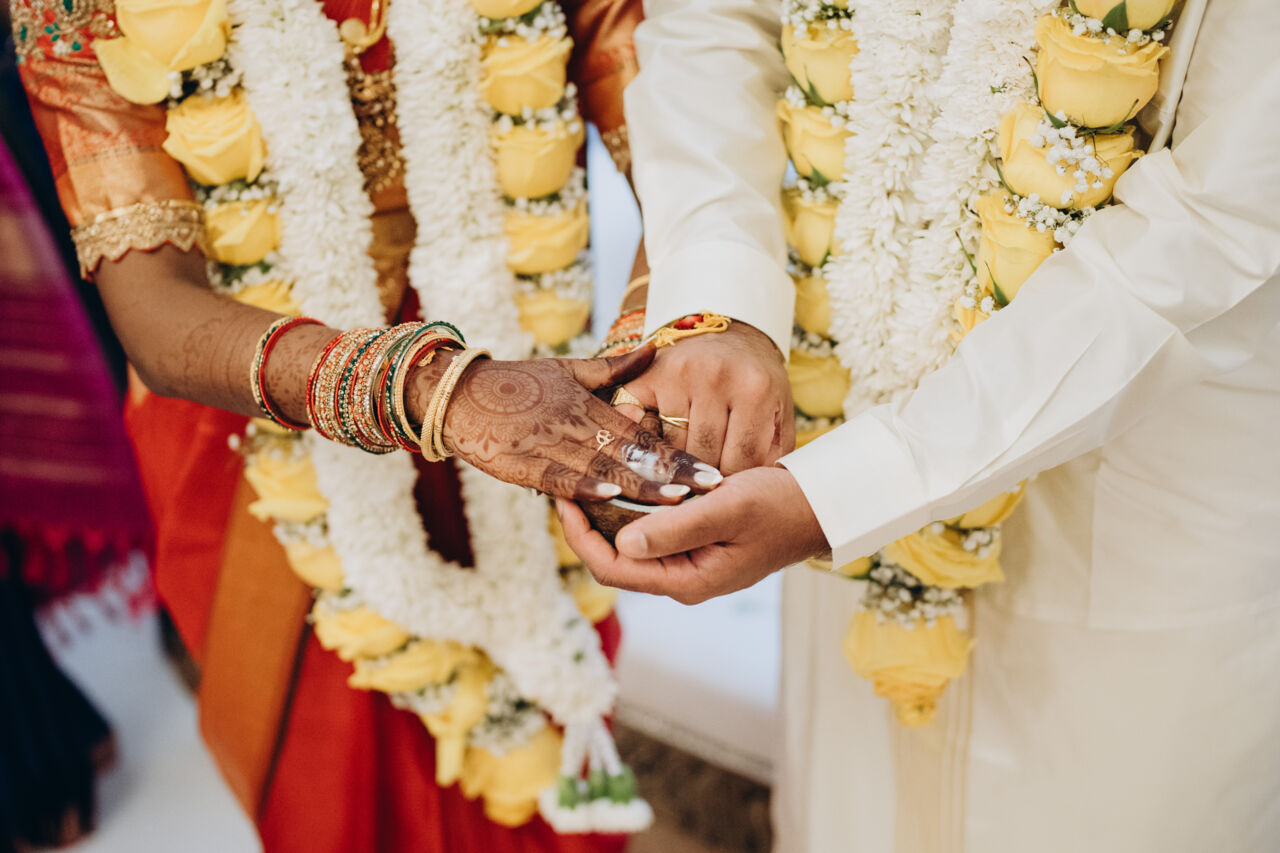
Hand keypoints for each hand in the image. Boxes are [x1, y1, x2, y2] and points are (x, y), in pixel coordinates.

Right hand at [420, 344, 721, 503]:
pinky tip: (607, 497)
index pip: (644, 435)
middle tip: (712, 489)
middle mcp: (574, 425)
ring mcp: (548, 444)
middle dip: (673, 474)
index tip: (714, 472)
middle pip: (632, 454)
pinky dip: (581, 486)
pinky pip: (556, 477)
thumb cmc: (517, 384)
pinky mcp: (521, 462)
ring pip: (600, 468)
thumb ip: (614, 368)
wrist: (457, 394)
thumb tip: (655, 348)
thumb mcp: (568, 369)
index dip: (679, 455)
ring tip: (675, 503)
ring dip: (638, 486)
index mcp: (590, 405)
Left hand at [555, 466, 827, 604]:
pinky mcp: (695, 543)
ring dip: (605, 513)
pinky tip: (621, 479)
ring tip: (585, 476)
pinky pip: (650, 530)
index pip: (611, 567)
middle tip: (566, 480)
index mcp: (686, 580)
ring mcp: (688, 562)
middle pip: (614, 557)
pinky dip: (630, 507)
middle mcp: (681, 577)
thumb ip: (676, 529)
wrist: (820, 506)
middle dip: (586, 522)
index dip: (579, 535)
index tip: (564, 496)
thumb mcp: (728, 509)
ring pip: (630, 542)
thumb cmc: (780, 506)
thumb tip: (622, 543)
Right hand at [615, 321, 793, 473]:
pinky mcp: (647, 375)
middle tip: (703, 485)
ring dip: (677, 464)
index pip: (740, 461)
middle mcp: (716, 376)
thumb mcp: (778, 414)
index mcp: (755, 389)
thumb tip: (747, 495)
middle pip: (703, 456)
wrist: (730, 336)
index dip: (735, 483)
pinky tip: (656, 451)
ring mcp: (678, 373)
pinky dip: (648, 444)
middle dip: (705, 478)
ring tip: (681, 470)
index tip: (728, 489)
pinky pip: (642, 428)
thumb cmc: (756, 384)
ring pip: (671, 448)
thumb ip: (773, 455)